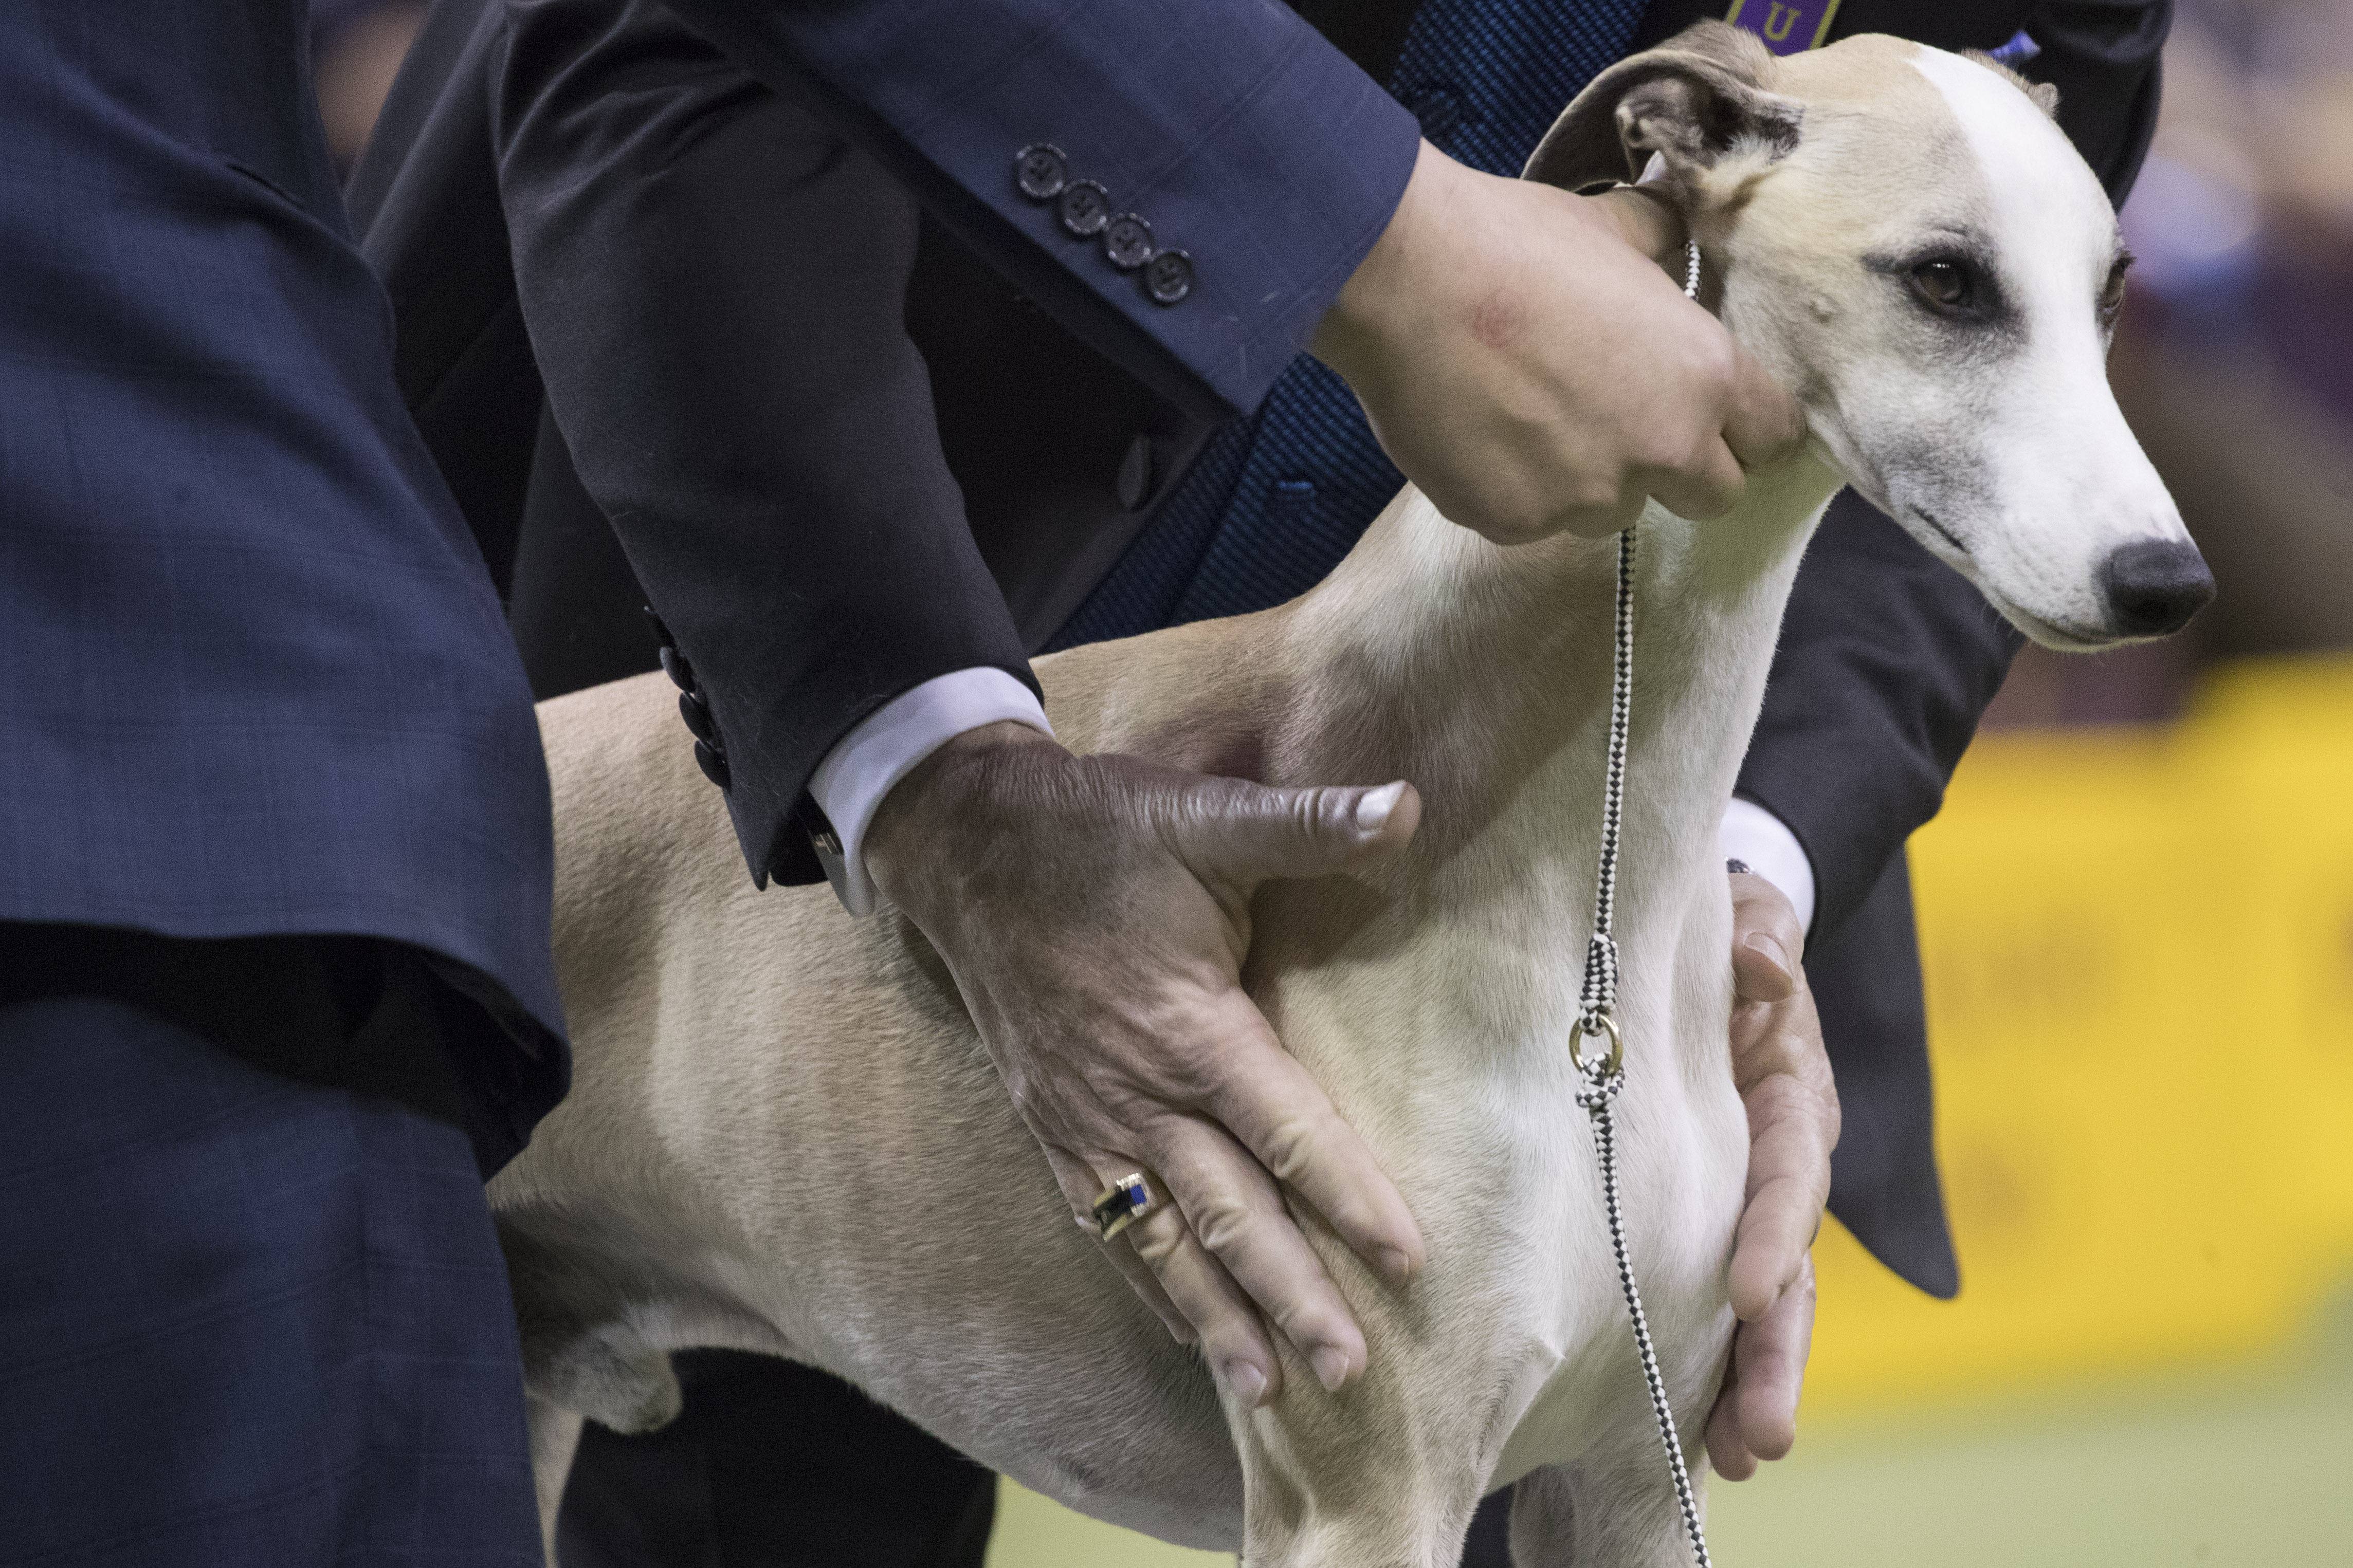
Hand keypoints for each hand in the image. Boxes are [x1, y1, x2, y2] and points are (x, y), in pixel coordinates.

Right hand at [863, 722, 1428, 1406]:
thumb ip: (1307, 823)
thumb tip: (1409, 806)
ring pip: (1161, 1241)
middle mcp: (1134, 1092)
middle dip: (1290, 1295)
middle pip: (1228, 1212)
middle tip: (1351, 1371)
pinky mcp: (1051, 1128)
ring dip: (1217, 1320)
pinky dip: (1148, 1284)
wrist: (965, 845)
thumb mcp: (1201, 811)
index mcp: (1185, 1025)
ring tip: (1272, 1392)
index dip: (1348, 1195)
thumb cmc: (1095, 830)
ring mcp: (1085, 1120)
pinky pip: (1106, 1224)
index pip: (1285, 1128)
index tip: (1409, 1260)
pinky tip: (1185, 1330)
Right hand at [1309, 141, 1806, 543]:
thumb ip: (1660, 246)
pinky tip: (1481, 433)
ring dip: (1592, 479)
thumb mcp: (1611, 226)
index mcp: (1703, 376)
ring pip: (1613, 512)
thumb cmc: (1513, 240)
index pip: (1773, 435)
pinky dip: (1516, 488)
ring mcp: (1583, 498)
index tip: (1720, 413)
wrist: (1403, 279)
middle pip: (1712, 496)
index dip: (1748, 424)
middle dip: (1680, 466)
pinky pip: (1533, 519)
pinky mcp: (1512, 523)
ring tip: (1533, 419)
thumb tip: (1672, 233)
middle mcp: (1659, 451)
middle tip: (1626, 421)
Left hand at [1705, 871, 1838, 1479]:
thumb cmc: (1735, 936)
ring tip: (1733, 1458)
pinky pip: (1719, 1303)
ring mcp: (1752, 1201)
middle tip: (1758, 1434)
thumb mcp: (1751, 921)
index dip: (1770, 1232)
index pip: (1785, 1174)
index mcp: (1791, 1099)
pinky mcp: (1716, 1219)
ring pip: (1765, 1307)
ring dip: (1751, 1383)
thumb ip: (1760, 940)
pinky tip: (1695, 1440)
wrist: (1728, 950)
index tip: (1745, 1291)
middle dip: (1775, 1354)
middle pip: (1789, 1269)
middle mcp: (1782, 1164)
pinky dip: (1713, 1367)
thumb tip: (1759, 964)